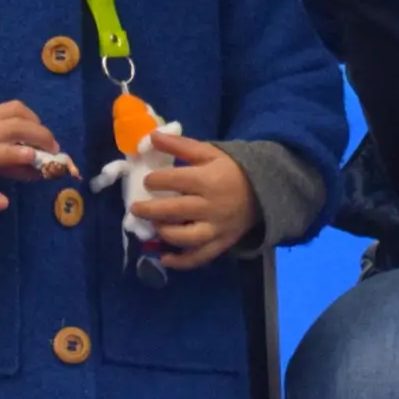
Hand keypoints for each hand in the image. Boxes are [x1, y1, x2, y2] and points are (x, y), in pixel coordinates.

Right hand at [0, 101, 62, 210]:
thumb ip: (14, 154)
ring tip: (31, 157)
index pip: (13, 109)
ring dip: (14, 152)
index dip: (35, 119)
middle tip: (54, 152)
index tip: (45, 135)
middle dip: (37, 135)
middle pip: (11, 127)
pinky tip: (3, 203)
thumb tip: (44, 167)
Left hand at [131, 133, 260, 270]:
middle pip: (175, 211)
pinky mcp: (221, 243)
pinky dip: (180, 262)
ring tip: (154, 226)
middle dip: (150, 210)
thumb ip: (180, 145)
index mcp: (208, 180)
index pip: (175, 181)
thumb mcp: (209, 152)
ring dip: (164, 233)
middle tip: (135, 208)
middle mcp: (211, 206)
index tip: (147, 181)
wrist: (264, 191)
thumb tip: (151, 136)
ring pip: (185, 237)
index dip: (156, 181)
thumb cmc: (231, 170)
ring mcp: (216, 228)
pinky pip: (199, 257)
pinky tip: (164, 258)